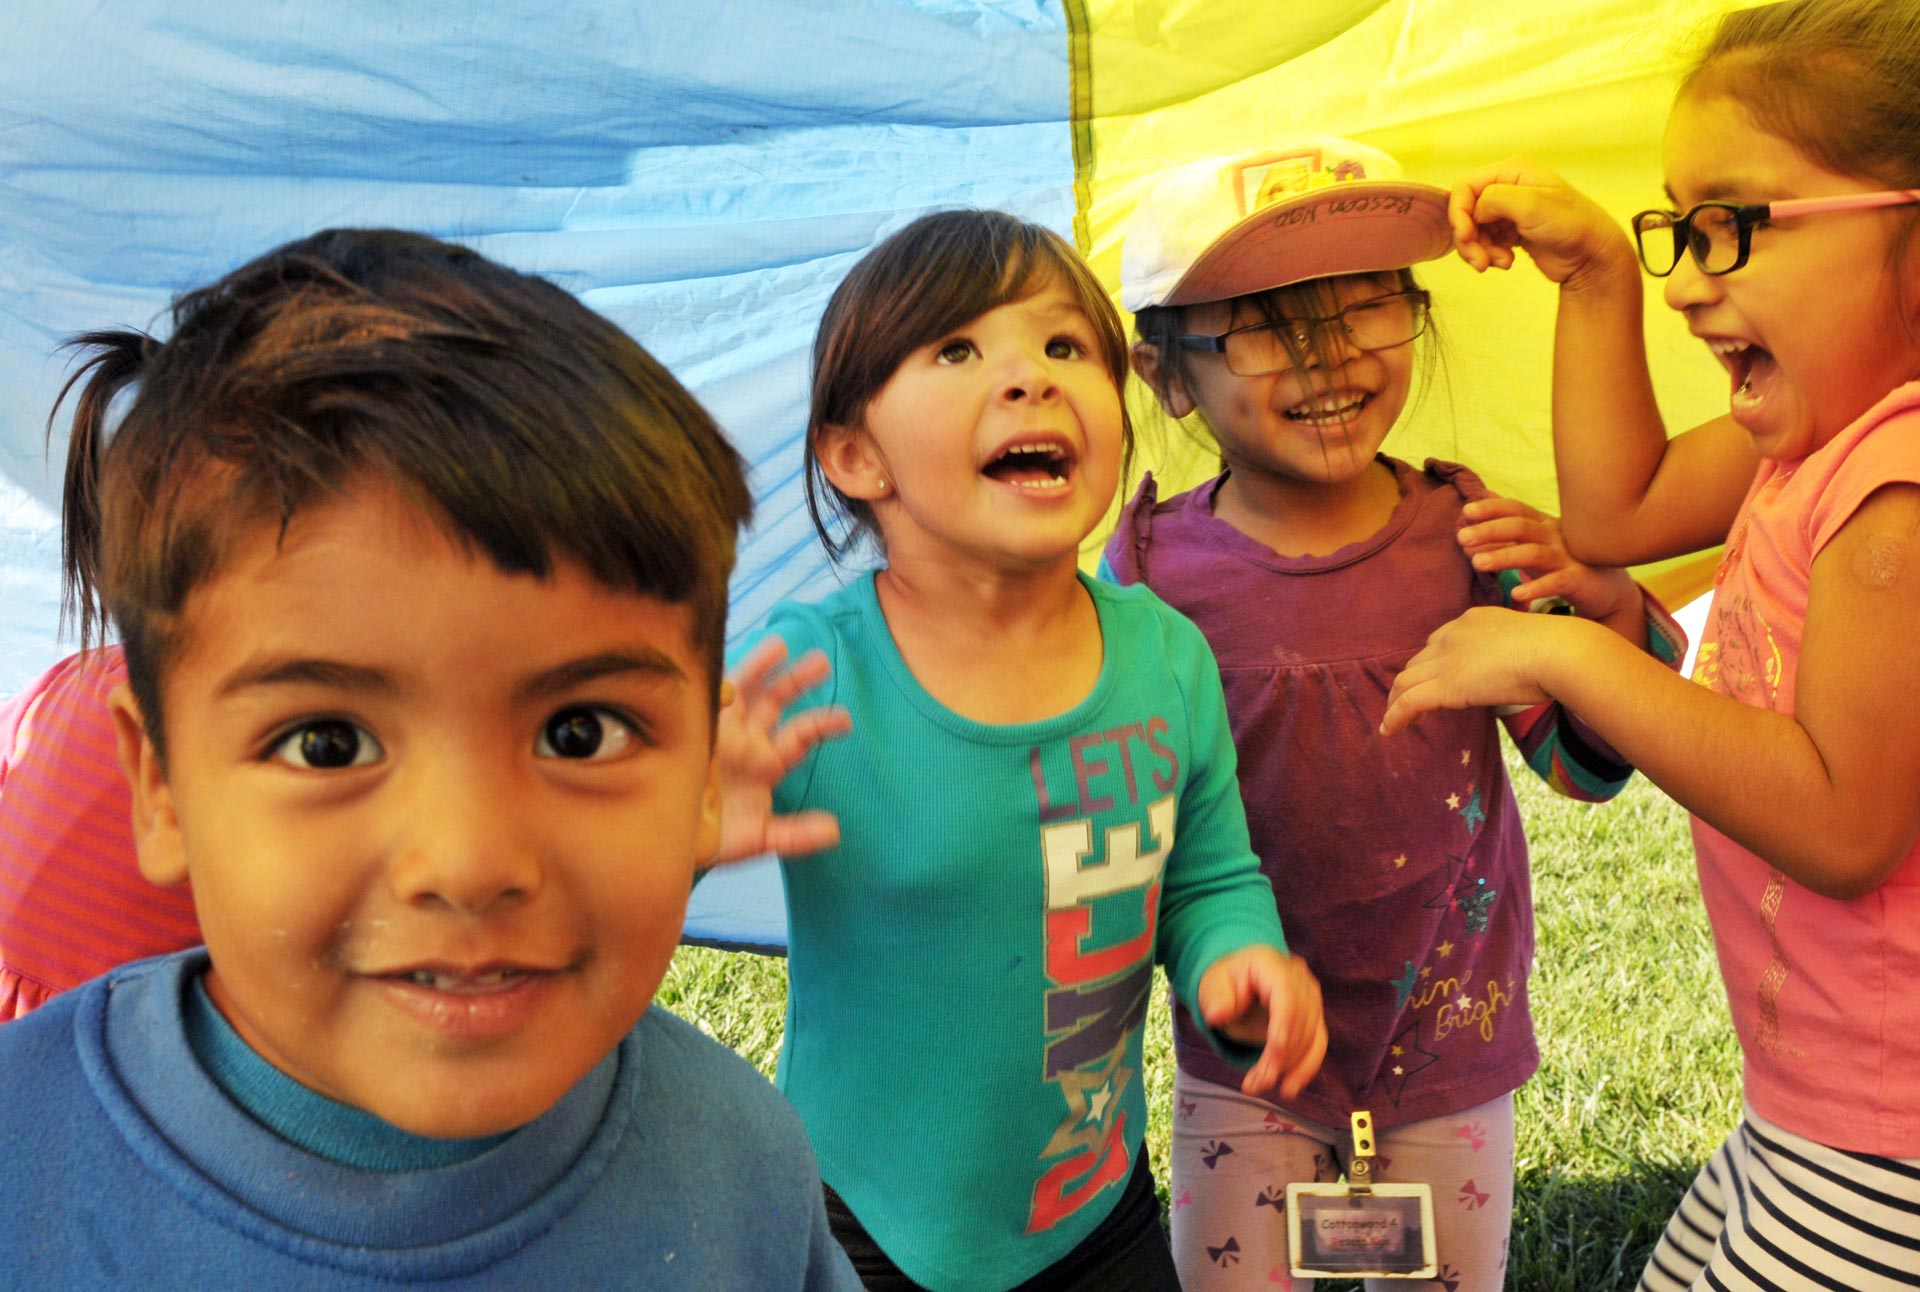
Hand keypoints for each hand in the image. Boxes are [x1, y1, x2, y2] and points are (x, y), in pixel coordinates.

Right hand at [709, 638, 851, 866]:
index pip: (800, 735)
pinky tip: (722, 658)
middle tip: (822, 661)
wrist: (665, 841)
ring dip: (761, 665)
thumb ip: (795, 836)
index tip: (845, 720)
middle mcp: (746, 739)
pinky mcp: (688, 725)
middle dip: (797, 681)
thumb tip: (835, 831)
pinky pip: (704, 694)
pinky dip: (714, 677)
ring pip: (744, 688)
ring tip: (779, 643)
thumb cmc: (714, 840)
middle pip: (776, 701)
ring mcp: (718, 728)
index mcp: (766, 762)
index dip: (822, 724)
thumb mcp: (756, 840)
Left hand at [1196, 946, 1326, 1099]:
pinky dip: (1305, 1069)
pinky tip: (1289, 1089)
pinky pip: (1317, 1045)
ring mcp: (1311, 997)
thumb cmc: (1225, 983)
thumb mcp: (1212, 987)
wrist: (1239, 981)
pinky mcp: (1315, 1018)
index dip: (1283, 1027)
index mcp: (1271, 964)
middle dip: (1281, 1057)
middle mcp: (1299, 977)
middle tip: (1256, 1084)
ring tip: (1259, 1086)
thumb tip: (1217, 1015)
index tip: (1273, 1058)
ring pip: (1310, 1037)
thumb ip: (1216, 999)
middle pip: (1299, 1020)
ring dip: (1288, 1068)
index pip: (1286, 996)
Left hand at [1380, 606, 1582, 734]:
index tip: (1433, 678)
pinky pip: (1408, 702)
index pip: (1440, 641)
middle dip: (1411, 681)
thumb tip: (1520, 672)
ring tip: (1393, 720)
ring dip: (1396, 701)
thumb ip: (1513, 652)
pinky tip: (1388, 731)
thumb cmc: (1559, 650)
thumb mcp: (1529, 642)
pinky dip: (1394, 717)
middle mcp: (1452, 635)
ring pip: (1406, 681)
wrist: (1557, 652)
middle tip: (1409, 702)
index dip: (1432, 662)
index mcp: (1472, 620)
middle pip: (1418, 661)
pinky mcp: (1445, 686)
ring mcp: (1446, 660)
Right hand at [1449, 155, 1636, 287]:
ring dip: (1479, 251)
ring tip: (1499, 263)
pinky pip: (1485, 242)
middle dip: (1469, 238)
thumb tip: (1474, 211)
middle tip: (1479, 261)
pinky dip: (1489, 255)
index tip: (1465, 237)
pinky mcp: (1511, 231)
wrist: (1592, 256)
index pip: (1466, 186)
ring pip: (1474, 230)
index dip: (1458, 213)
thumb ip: (1495, 199)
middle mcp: (1508, 187)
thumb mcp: (1532, 205)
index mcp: (1512, 171)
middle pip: (1467, 211)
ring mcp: (1509, 211)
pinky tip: (1506, 262)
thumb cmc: (1572, 225)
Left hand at [1457, 495, 1642, 633]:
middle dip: (1489, 530)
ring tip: (1477, 563)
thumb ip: (1508, 526)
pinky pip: (1557, 582)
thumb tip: (1475, 506)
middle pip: (1520, 526)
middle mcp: (1555, 535)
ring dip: (1504, 556)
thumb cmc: (1564, 563)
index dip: (1492, 507)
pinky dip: (1537, 587)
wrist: (1607, 589)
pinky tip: (1517, 593)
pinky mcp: (1579, 579)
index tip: (1466, 511)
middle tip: (1461, 538)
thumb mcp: (1536, 541)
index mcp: (1544, 524)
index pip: (1516, 509)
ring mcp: (1568, 556)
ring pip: (1533, 552)